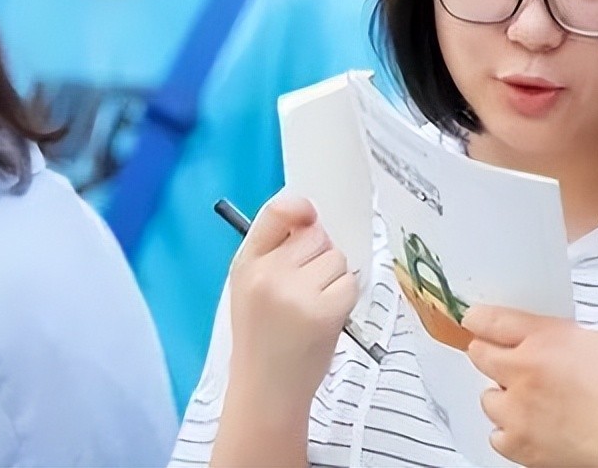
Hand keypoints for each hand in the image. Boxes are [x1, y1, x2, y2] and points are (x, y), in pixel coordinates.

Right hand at [225, 192, 358, 415]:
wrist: (266, 390)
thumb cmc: (263, 336)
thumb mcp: (251, 287)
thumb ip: (276, 250)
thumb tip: (312, 216)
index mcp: (247, 263)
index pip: (276, 212)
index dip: (299, 207)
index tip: (308, 215)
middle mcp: (269, 274)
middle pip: (318, 235)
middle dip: (320, 256)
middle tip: (305, 288)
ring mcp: (297, 292)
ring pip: (337, 258)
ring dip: (335, 277)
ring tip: (314, 305)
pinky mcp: (325, 311)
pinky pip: (351, 282)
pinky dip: (345, 297)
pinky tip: (326, 316)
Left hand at [465, 306, 597, 467]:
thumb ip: (563, 336)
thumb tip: (546, 339)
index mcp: (545, 341)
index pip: (492, 321)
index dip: (478, 319)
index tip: (474, 320)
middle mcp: (523, 374)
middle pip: (479, 355)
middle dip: (490, 354)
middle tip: (510, 360)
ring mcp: (517, 413)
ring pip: (487, 398)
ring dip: (503, 396)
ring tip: (530, 400)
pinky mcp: (520, 446)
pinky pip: (497, 434)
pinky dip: (510, 431)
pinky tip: (532, 427)